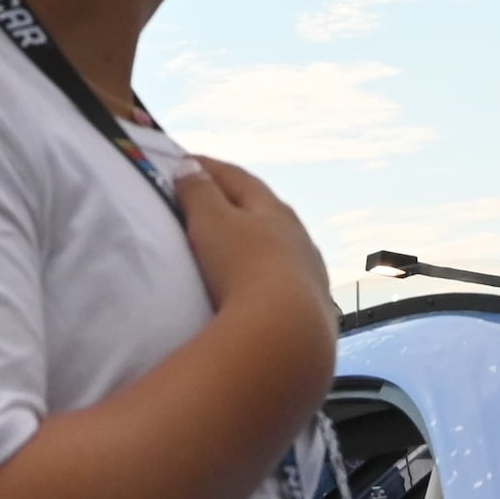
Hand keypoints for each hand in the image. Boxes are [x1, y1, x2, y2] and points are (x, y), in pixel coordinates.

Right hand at [179, 155, 335, 352]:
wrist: (285, 336)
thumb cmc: (243, 269)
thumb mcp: (212, 224)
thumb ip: (199, 193)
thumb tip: (190, 167)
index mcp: (272, 208)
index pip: (237, 178)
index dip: (208, 168)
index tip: (185, 162)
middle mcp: (298, 234)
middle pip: (265, 209)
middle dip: (238, 200)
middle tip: (210, 198)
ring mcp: (311, 271)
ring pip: (283, 245)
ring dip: (259, 240)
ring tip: (237, 245)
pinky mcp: (314, 307)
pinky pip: (288, 280)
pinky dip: (270, 275)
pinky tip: (264, 287)